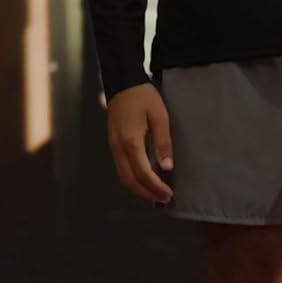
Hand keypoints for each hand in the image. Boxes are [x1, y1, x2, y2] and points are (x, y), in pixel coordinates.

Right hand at [106, 83, 173, 204]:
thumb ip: (163, 142)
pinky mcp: (113, 144)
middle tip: (163, 199)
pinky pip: (121, 168)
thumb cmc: (143, 97)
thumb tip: (167, 166)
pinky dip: (132, 179)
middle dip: (147, 193)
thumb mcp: (160, 116)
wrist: (123, 83)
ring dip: (138, 188)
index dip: (156, 186)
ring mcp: (113, 146)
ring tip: (155, 194)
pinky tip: (143, 180)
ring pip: (123, 176)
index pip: (143, 172)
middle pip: (130, 180)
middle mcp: (118, 147)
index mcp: (131, 141)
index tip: (168, 194)